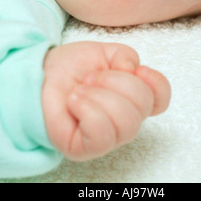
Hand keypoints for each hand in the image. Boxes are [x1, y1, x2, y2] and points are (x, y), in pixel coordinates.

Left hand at [41, 41, 170, 160]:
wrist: (39, 74)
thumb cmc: (72, 67)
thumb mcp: (103, 51)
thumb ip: (126, 56)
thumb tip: (133, 70)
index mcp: (132, 96)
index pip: (161, 99)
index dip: (156, 83)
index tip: (138, 69)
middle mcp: (124, 119)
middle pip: (143, 103)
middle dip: (115, 81)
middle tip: (91, 77)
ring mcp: (107, 137)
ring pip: (126, 120)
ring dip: (100, 95)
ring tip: (80, 90)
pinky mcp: (86, 148)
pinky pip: (102, 132)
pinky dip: (87, 108)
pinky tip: (74, 101)